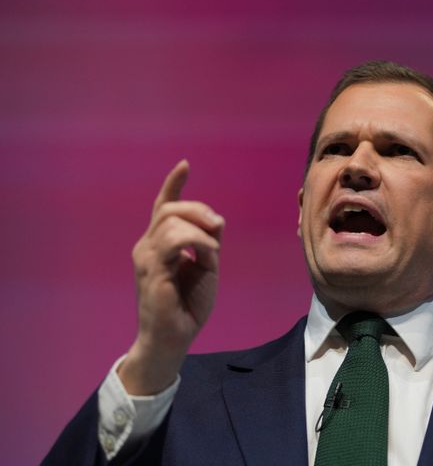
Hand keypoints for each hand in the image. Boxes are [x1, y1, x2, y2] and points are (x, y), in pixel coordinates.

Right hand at [119, 160, 224, 394]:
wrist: (173, 337)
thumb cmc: (188, 305)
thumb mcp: (206, 267)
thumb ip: (208, 243)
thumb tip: (216, 221)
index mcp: (158, 243)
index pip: (163, 206)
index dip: (174, 184)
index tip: (185, 164)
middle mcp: (146, 245)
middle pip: (170, 208)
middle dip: (198, 209)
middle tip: (217, 226)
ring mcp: (146, 256)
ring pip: (172, 221)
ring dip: (200, 231)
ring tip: (211, 252)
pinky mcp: (151, 269)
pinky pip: (175, 240)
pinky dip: (198, 242)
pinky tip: (207, 255)